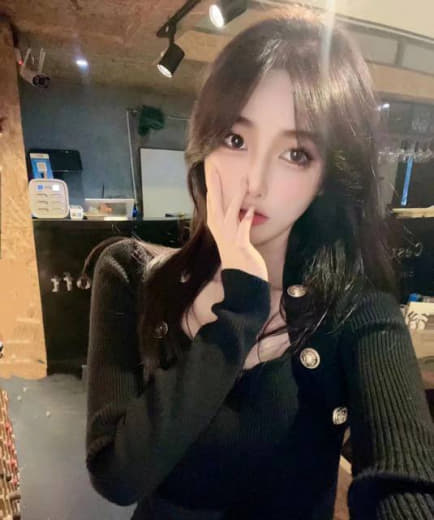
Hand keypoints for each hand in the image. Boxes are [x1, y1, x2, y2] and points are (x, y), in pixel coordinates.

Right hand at [205, 163, 268, 281]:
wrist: (242, 279)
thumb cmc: (238, 256)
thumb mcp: (233, 235)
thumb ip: (235, 221)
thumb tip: (240, 207)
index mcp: (216, 225)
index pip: (212, 200)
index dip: (211, 183)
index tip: (210, 166)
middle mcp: (219, 229)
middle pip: (215, 202)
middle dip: (214, 184)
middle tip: (212, 166)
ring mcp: (229, 237)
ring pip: (230, 213)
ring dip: (236, 197)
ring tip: (243, 180)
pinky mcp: (240, 245)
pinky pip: (242, 230)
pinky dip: (245, 221)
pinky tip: (250, 211)